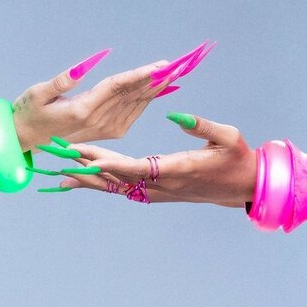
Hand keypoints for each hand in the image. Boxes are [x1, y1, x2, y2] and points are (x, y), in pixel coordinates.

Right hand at [11, 42, 212, 149]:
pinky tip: (160, 88)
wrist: (27, 140)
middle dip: (157, 78)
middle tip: (180, 64)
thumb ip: (61, 81)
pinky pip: (133, 112)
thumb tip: (84, 65)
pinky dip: (148, 98)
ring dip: (157, 87)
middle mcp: (98, 122)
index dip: (141, 75)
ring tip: (176, 72)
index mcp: (83, 110)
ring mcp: (106, 129)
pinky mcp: (109, 132)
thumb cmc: (28, 112)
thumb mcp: (37, 94)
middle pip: (133, 94)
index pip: (118, 87)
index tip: (161, 65)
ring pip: (136, 103)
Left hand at [57, 112, 255, 204]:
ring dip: (92, 181)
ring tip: (61, 174)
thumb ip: (202, 126)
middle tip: (60, 162)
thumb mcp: (228, 136)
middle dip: (89, 170)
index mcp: (179, 169)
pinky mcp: (161, 193)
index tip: (90, 160)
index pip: (139, 168)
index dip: (113, 164)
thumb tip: (174, 113)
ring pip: (120, 187)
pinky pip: (127, 189)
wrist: (245, 186)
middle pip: (120, 179)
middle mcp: (165, 184)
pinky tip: (88, 181)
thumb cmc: (238, 158)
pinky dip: (105, 185)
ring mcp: (162, 192)